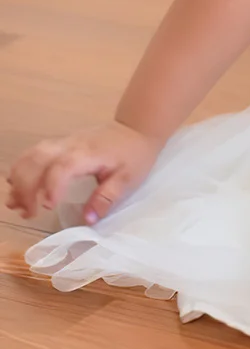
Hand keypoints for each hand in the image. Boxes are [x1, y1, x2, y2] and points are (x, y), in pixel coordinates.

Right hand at [6, 122, 161, 225]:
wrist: (136, 129)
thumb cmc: (134, 155)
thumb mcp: (129, 179)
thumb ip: (107, 198)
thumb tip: (88, 219)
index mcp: (89, 154)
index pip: (63, 167)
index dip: (51, 186)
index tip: (47, 207)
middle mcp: (70, 145)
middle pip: (37, 160)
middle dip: (26, 187)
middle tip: (26, 213)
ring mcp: (61, 142)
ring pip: (30, 155)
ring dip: (18, 179)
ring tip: (15, 204)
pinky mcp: (57, 144)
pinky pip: (32, 154)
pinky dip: (20, 170)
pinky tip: (16, 186)